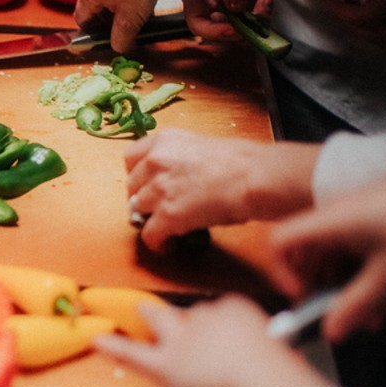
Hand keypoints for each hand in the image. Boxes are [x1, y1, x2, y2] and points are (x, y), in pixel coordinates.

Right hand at [74, 0, 171, 52]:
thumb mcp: (130, 20)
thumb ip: (120, 39)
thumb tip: (118, 47)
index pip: (82, 20)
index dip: (93, 32)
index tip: (106, 38)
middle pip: (93, 8)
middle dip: (107, 20)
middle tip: (123, 27)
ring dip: (118, 7)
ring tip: (135, 12)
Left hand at [94, 295, 334, 386]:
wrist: (264, 383)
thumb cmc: (282, 378)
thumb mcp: (282, 355)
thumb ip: (265, 356)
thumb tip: (269, 372)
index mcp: (238, 309)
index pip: (221, 314)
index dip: (220, 334)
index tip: (226, 346)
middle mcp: (206, 315)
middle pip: (190, 312)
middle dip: (182, 316)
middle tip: (173, 319)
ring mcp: (182, 337)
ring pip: (161, 320)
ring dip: (151, 318)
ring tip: (139, 314)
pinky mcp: (166, 363)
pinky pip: (133, 352)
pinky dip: (114, 346)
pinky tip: (96, 340)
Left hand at [125, 129, 318, 251]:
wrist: (254, 177)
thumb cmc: (242, 163)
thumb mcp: (201, 147)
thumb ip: (179, 159)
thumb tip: (177, 178)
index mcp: (164, 140)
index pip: (131, 158)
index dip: (138, 175)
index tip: (145, 183)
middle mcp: (155, 161)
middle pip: (131, 186)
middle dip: (143, 198)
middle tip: (158, 207)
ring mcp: (159, 188)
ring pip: (137, 210)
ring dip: (150, 219)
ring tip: (166, 228)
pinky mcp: (167, 215)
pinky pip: (149, 234)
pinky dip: (158, 243)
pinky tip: (168, 246)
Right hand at [181, 0, 273, 42]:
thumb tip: (236, 6)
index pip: (198, 24)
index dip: (213, 32)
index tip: (233, 30)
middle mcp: (210, 7)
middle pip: (220, 32)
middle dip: (240, 29)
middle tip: (256, 17)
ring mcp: (229, 10)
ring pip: (240, 30)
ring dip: (255, 22)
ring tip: (265, 0)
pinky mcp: (246, 9)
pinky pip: (255, 23)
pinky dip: (264, 16)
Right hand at [266, 170, 385, 341]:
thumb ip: (356, 306)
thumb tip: (330, 331)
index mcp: (330, 221)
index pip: (280, 242)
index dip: (282, 271)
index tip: (302, 296)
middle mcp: (334, 217)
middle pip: (308, 257)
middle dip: (324, 292)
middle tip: (341, 316)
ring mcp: (353, 219)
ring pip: (335, 261)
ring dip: (350, 290)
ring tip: (376, 314)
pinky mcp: (371, 222)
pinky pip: (354, 254)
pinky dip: (364, 277)